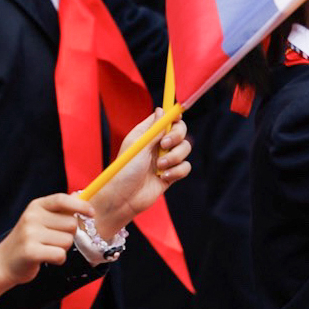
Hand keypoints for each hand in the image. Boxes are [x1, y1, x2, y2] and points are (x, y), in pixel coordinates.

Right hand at [0, 192, 94, 304]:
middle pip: (71, 224)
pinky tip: (46, 258)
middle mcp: (32, 217)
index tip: (92, 213)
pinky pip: (60, 254)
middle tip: (53, 240)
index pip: (62, 199)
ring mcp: (30, 234)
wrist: (3, 263)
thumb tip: (81, 196)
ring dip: (62, 248)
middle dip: (68, 235)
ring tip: (46, 249)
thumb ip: (59, 209)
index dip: (80, 206)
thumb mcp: (39, 219)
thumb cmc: (28, 240)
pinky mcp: (31, 251)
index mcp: (36, 206)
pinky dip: (58, 259)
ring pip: (67, 241)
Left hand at [94, 116, 193, 234]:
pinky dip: (177, 171)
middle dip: (176, 136)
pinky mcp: (171, 174)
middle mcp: (158, 145)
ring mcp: (166, 159)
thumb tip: (162, 109)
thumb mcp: (139, 146)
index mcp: (147, 134)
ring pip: (185, 149)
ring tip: (160, 166)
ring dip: (175, 157)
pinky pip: (185, 167)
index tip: (176, 118)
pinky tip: (163, 177)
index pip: (166, 119)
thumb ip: (154, 129)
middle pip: (180, 131)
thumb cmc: (125, 170)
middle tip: (164, 144)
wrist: (123, 198)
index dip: (174, 116)